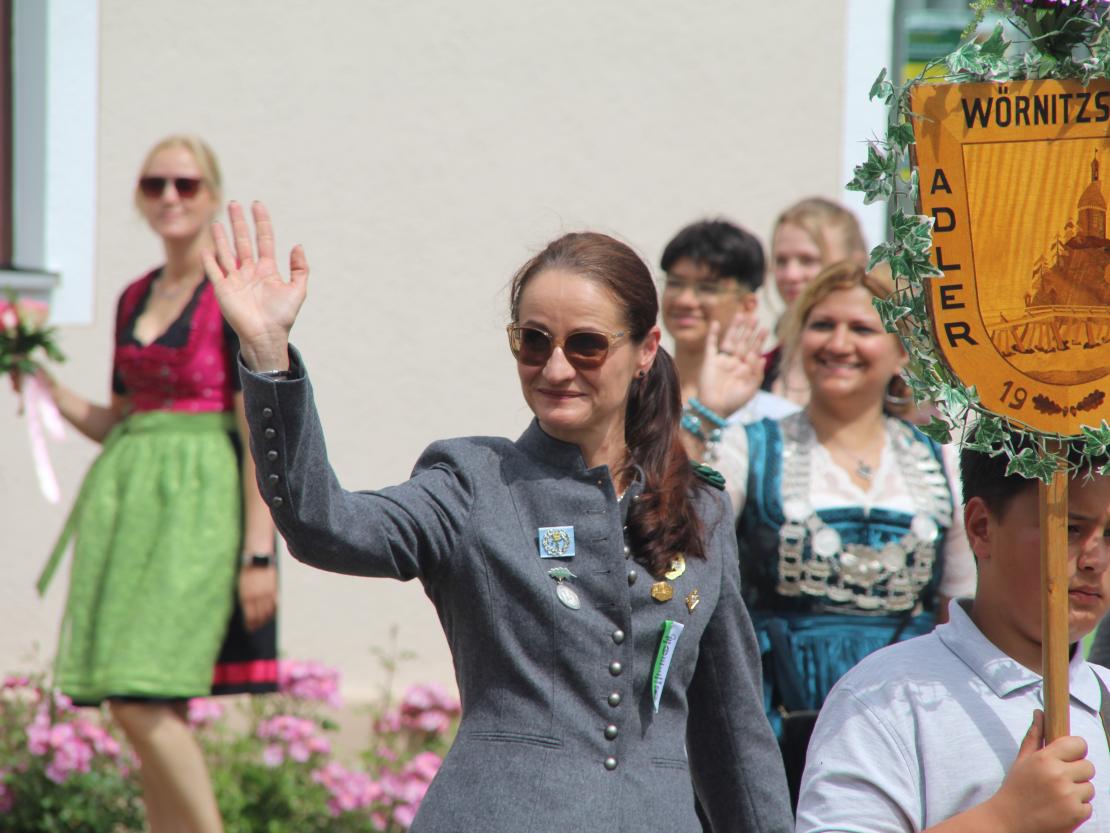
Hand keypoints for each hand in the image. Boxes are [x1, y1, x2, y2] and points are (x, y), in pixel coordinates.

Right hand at [203, 201, 307, 370]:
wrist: (266, 336)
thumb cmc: (283, 316)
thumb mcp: (298, 290)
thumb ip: (300, 268)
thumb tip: (298, 245)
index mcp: (267, 270)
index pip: (264, 240)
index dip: (261, 223)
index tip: (258, 205)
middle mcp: (250, 271)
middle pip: (243, 242)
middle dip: (239, 223)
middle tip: (235, 204)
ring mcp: (235, 279)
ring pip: (226, 253)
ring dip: (222, 237)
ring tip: (218, 221)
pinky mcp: (223, 290)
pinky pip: (214, 271)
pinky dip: (209, 259)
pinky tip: (206, 247)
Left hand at [238, 564, 277, 631]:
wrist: (257, 561)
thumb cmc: (247, 575)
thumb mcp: (243, 588)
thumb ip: (246, 601)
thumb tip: (249, 613)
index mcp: (246, 597)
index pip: (250, 616)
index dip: (250, 624)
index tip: (250, 629)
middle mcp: (257, 597)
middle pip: (259, 616)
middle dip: (258, 623)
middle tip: (257, 627)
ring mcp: (266, 594)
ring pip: (268, 611)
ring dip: (266, 618)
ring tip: (264, 621)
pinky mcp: (274, 589)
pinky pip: (275, 604)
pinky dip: (274, 610)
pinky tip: (271, 612)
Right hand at [696, 313, 766, 417]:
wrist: (714, 409)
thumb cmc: (734, 402)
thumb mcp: (750, 389)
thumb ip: (757, 374)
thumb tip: (762, 357)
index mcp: (745, 369)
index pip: (754, 350)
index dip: (759, 339)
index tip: (765, 328)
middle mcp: (734, 362)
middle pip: (743, 342)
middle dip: (749, 330)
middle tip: (754, 317)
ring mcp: (722, 360)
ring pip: (730, 340)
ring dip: (735, 328)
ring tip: (740, 315)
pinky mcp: (709, 361)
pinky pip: (711, 345)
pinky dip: (713, 334)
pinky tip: (717, 323)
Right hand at [985, 710, 1093, 832]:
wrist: (1008, 821)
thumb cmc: (1015, 788)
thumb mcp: (1022, 760)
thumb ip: (1034, 736)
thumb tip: (1040, 712)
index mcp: (1045, 759)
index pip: (1078, 744)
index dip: (1075, 750)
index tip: (1068, 756)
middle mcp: (1058, 776)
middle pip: (1088, 766)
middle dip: (1077, 772)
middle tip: (1061, 779)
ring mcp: (1068, 796)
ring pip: (1090, 787)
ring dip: (1078, 791)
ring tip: (1058, 795)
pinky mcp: (1075, 814)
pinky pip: (1089, 806)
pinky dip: (1078, 808)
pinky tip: (1060, 808)